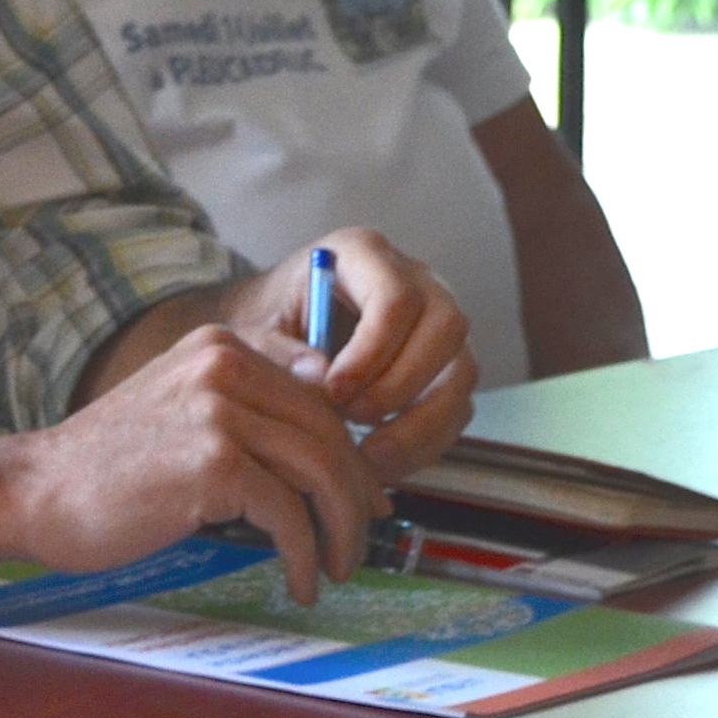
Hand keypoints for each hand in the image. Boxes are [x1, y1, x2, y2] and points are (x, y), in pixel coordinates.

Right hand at [0, 321, 388, 605]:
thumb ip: (239, 409)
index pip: (317, 395)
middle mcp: (224, 364)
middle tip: (358, 540)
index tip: (360, 495)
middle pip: (329, 431)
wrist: (33, 491)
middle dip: (355, 494)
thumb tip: (322, 448)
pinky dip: (304, 555)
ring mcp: (219, 411)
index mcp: (219, 345)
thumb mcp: (177, 410)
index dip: (350, 451)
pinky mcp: (214, 464)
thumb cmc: (101, 467)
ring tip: (336, 568)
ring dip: (340, 530)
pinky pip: (289, 514)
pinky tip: (300, 581)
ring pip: (321, 471)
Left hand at [226, 228, 478, 477]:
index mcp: (364, 255)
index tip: (334, 392)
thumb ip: (280, 353)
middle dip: (402, 386)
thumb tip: (320, 382)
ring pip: (462, 371)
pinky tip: (383, 461)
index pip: (396, 298)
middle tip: (353, 420)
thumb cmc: (266, 320)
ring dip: (421, 422)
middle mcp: (417, 282)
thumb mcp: (256, 329)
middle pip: (446, 329)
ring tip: (369, 455)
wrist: (276, 325)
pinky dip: (426, 441)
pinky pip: (457, 406)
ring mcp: (438, 324)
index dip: (372, 352)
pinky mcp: (445, 366)